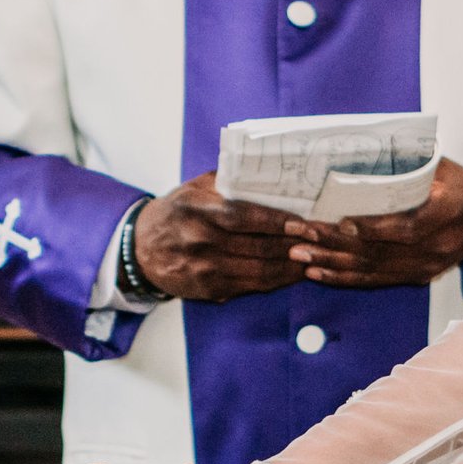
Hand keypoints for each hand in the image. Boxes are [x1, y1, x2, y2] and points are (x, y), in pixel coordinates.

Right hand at [134, 173, 305, 300]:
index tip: (305, 224)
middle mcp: (200, 241)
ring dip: (290, 267)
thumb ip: (228, 181)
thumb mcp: (194, 189)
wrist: (141, 249)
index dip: (276, 222)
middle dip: (293, 246)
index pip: (243, 217)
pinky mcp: (208, 289)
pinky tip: (292, 274)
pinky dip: (276, 281)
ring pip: (258, 271)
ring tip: (315, 258)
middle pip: (257, 246)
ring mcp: (204, 269)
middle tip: (321, 242)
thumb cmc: (176, 213)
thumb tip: (269, 173)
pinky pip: (250, 287)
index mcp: (198, 210)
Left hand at [284, 159, 462, 287]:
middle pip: (381, 250)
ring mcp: (427, 266)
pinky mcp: (416, 277)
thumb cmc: (457, 185)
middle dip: (335, 243)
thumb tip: (358, 152)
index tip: (342, 221)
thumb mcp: (439, 167)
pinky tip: (317, 273)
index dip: (375, 228)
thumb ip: (406, 166)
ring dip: (332, 263)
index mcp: (449, 211)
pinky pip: (376, 280)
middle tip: (301, 234)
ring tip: (299, 254)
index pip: (409, 227)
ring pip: (373, 269)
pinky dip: (344, 277)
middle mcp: (439, 245)